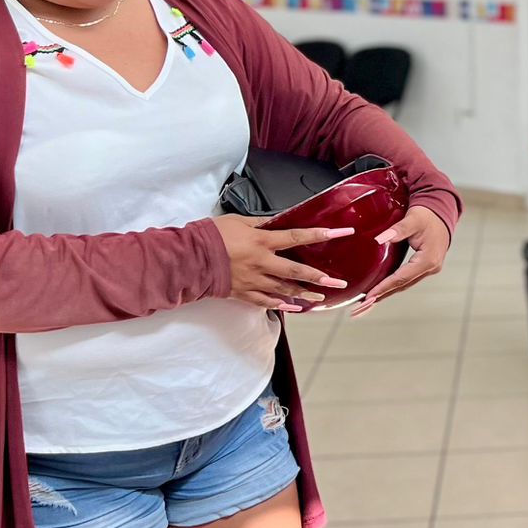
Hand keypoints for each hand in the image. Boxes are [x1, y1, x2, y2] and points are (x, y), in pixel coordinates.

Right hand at [215, 214, 351, 311]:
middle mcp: (261, 263)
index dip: (320, 234)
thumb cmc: (211, 236)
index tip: (339, 233)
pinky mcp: (243, 293)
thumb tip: (278, 220)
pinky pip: (266, 301)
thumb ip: (261, 223)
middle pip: (296, 271)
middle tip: (338, 281)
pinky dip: (281, 305)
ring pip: (284, 289)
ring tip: (321, 297)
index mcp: (261, 242)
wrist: (188, 259)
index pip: (297, 237)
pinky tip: (294, 307)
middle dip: (319, 277)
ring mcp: (253, 281)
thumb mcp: (238, 221)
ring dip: (304, 294)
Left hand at [354, 204, 452, 316]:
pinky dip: (393, 285)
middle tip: (362, 306)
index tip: (368, 296)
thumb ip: (398, 230)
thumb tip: (379, 240)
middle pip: (403, 286)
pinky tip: (382, 289)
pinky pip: (407, 279)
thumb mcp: (413, 220)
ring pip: (405, 284)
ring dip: (387, 293)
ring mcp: (429, 268)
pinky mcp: (425, 266)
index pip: (402, 278)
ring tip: (368, 302)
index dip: (384, 287)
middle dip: (382, 295)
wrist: (441, 212)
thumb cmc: (428, 215)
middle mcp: (431, 268)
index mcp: (428, 260)